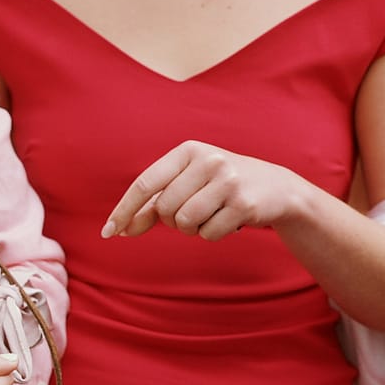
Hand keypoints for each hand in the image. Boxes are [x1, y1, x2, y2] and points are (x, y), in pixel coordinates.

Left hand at [102, 140, 303, 240]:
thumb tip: (121, 228)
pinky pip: (208, 234)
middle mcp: (208, 160)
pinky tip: (229, 219)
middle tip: (193, 211)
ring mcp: (228, 180)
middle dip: (171, 221)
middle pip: (165, 209)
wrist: (277, 188)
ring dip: (192, 228)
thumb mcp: (188, 183)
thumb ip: (154, 203)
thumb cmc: (220, 186)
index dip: (124, 210)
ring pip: (184, 223)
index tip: (108, 233)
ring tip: (211, 214)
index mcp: (188, 150)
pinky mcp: (243, 203)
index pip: (145, 183)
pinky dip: (212, 234)